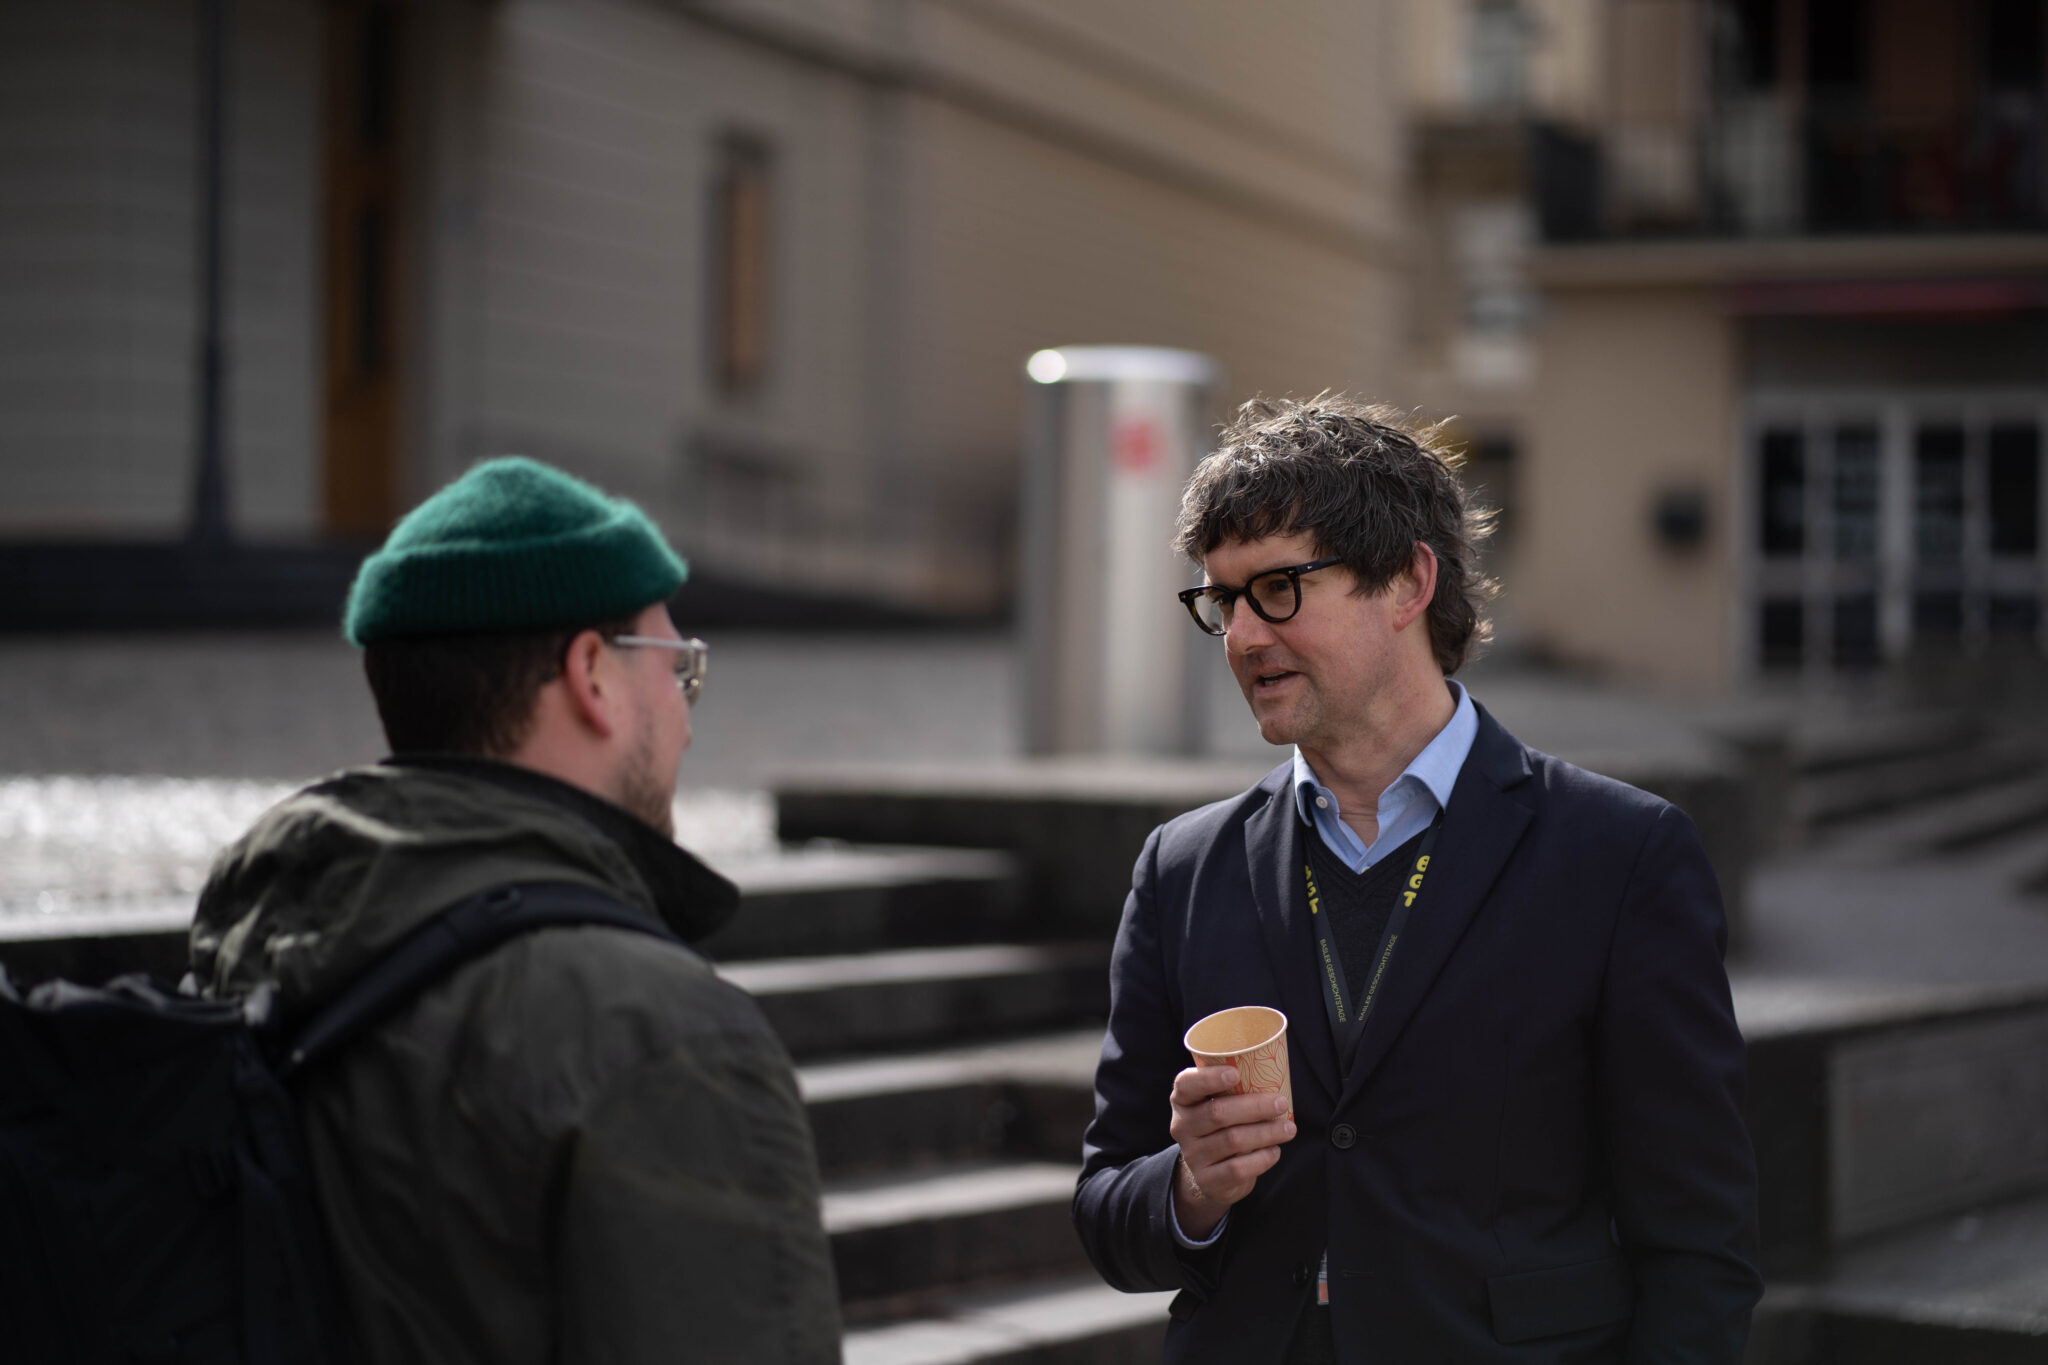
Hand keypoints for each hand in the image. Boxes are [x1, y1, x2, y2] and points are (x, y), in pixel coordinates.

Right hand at [1168, 1065, 1295, 1240]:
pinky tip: (1274, 1151)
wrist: (1208, 1175)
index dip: (1208, 1078)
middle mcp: (1182, 1127)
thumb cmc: (1221, 1128)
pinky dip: (1262, 1158)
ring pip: (1233, 1140)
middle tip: (1281, 1103)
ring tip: (1288, 1128)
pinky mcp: (1207, 1180)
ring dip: (1266, 1132)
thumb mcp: (1217, 1106)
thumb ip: (1233, 1092)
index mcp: (1182, 1101)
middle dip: (1254, 1107)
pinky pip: (1238, 1168)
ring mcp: (1193, 1155)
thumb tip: (1275, 1078)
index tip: (1235, 1073)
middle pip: (1217, 1113)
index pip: (1186, 1085)